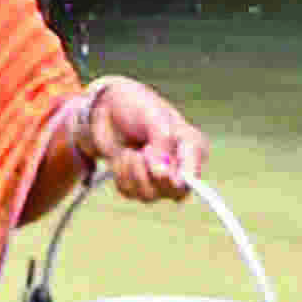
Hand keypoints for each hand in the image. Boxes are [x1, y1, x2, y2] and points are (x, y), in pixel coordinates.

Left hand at [81, 78, 208, 203]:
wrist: (108, 107)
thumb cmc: (137, 106)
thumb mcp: (153, 116)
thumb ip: (162, 142)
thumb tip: (163, 173)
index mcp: (192, 148)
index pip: (193, 178)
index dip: (175, 178)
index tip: (160, 169)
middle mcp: (179, 166)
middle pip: (173, 193)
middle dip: (152, 175)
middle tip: (143, 151)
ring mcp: (157, 177)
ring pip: (149, 195)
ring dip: (134, 172)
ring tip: (130, 151)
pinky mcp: (136, 182)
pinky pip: (130, 193)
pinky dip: (121, 175)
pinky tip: (123, 157)